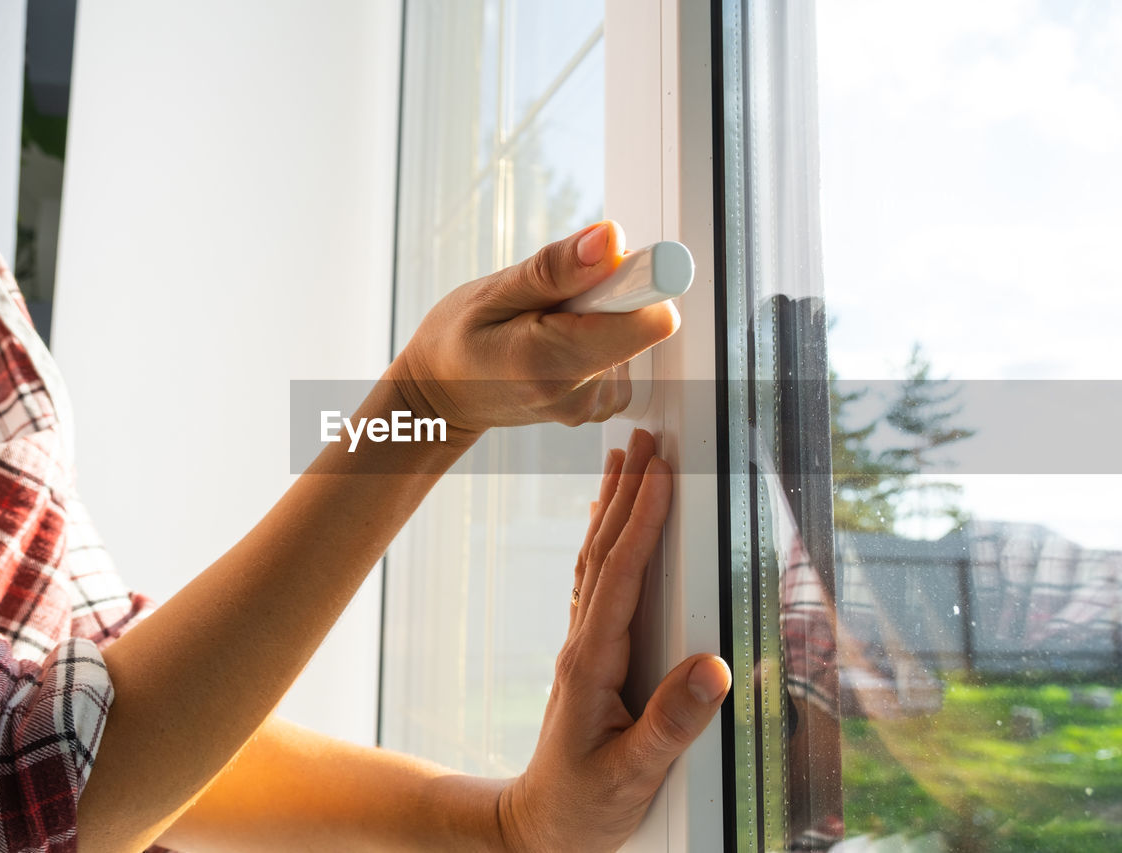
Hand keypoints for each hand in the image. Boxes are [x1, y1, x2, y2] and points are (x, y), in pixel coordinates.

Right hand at [391, 222, 679, 434]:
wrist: (443, 399)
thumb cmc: (455, 342)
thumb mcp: (491, 294)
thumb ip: (555, 270)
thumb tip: (611, 240)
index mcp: (553, 364)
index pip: (650, 320)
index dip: (640, 280)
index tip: (613, 267)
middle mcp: (581, 392)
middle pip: (641, 319)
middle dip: (608, 292)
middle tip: (553, 299)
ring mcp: (593, 404)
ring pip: (631, 332)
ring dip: (597, 314)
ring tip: (544, 324)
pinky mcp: (600, 403)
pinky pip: (623, 351)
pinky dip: (596, 335)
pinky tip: (556, 341)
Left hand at [498, 429, 730, 851]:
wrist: (540, 828)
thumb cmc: (585, 807)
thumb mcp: (632, 775)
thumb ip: (672, 724)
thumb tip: (715, 667)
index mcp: (592, 665)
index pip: (619, 578)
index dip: (642, 523)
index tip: (660, 475)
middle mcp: (583, 645)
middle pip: (604, 553)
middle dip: (626, 492)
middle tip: (644, 438)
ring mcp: (584, 647)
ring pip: (597, 561)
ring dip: (612, 506)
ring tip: (625, 458)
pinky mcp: (591, 656)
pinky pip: (598, 583)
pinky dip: (607, 540)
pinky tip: (612, 523)